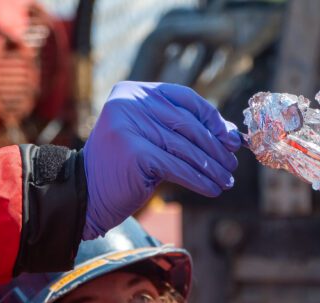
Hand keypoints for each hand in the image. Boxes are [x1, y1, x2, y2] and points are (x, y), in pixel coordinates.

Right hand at [82, 81, 240, 238]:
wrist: (87, 194)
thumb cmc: (124, 167)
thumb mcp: (152, 139)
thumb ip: (184, 130)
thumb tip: (232, 134)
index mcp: (132, 91)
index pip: (183, 98)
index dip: (211, 118)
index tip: (230, 138)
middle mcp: (128, 103)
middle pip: (187, 124)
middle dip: (215, 147)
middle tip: (232, 164)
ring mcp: (130, 126)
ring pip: (185, 148)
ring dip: (211, 167)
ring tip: (226, 180)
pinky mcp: (136, 153)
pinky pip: (178, 167)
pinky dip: (200, 180)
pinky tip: (213, 188)